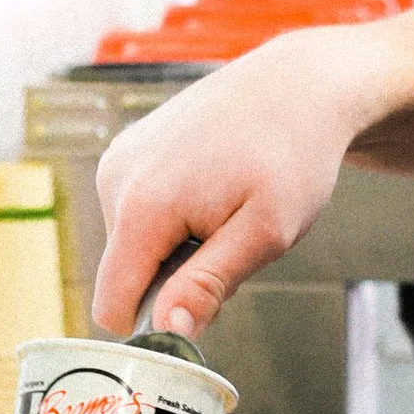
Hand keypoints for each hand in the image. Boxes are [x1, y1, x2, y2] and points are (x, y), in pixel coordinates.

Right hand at [92, 26, 384, 336]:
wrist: (301, 85)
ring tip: (228, 206)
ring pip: (136, 243)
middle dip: (177, 276)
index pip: (112, 305)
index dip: (154, 322)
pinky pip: (140, 210)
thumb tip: (168, 328)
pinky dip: (176, 215)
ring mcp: (121, 158)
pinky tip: (214, 185)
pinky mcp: (131, 147)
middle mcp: (117, 178)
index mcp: (143, 205)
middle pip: (128, 274)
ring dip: (180, 245)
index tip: (205, 303)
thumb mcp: (266, 232)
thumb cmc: (293, 154)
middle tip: (233, 239)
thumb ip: (210, 283)